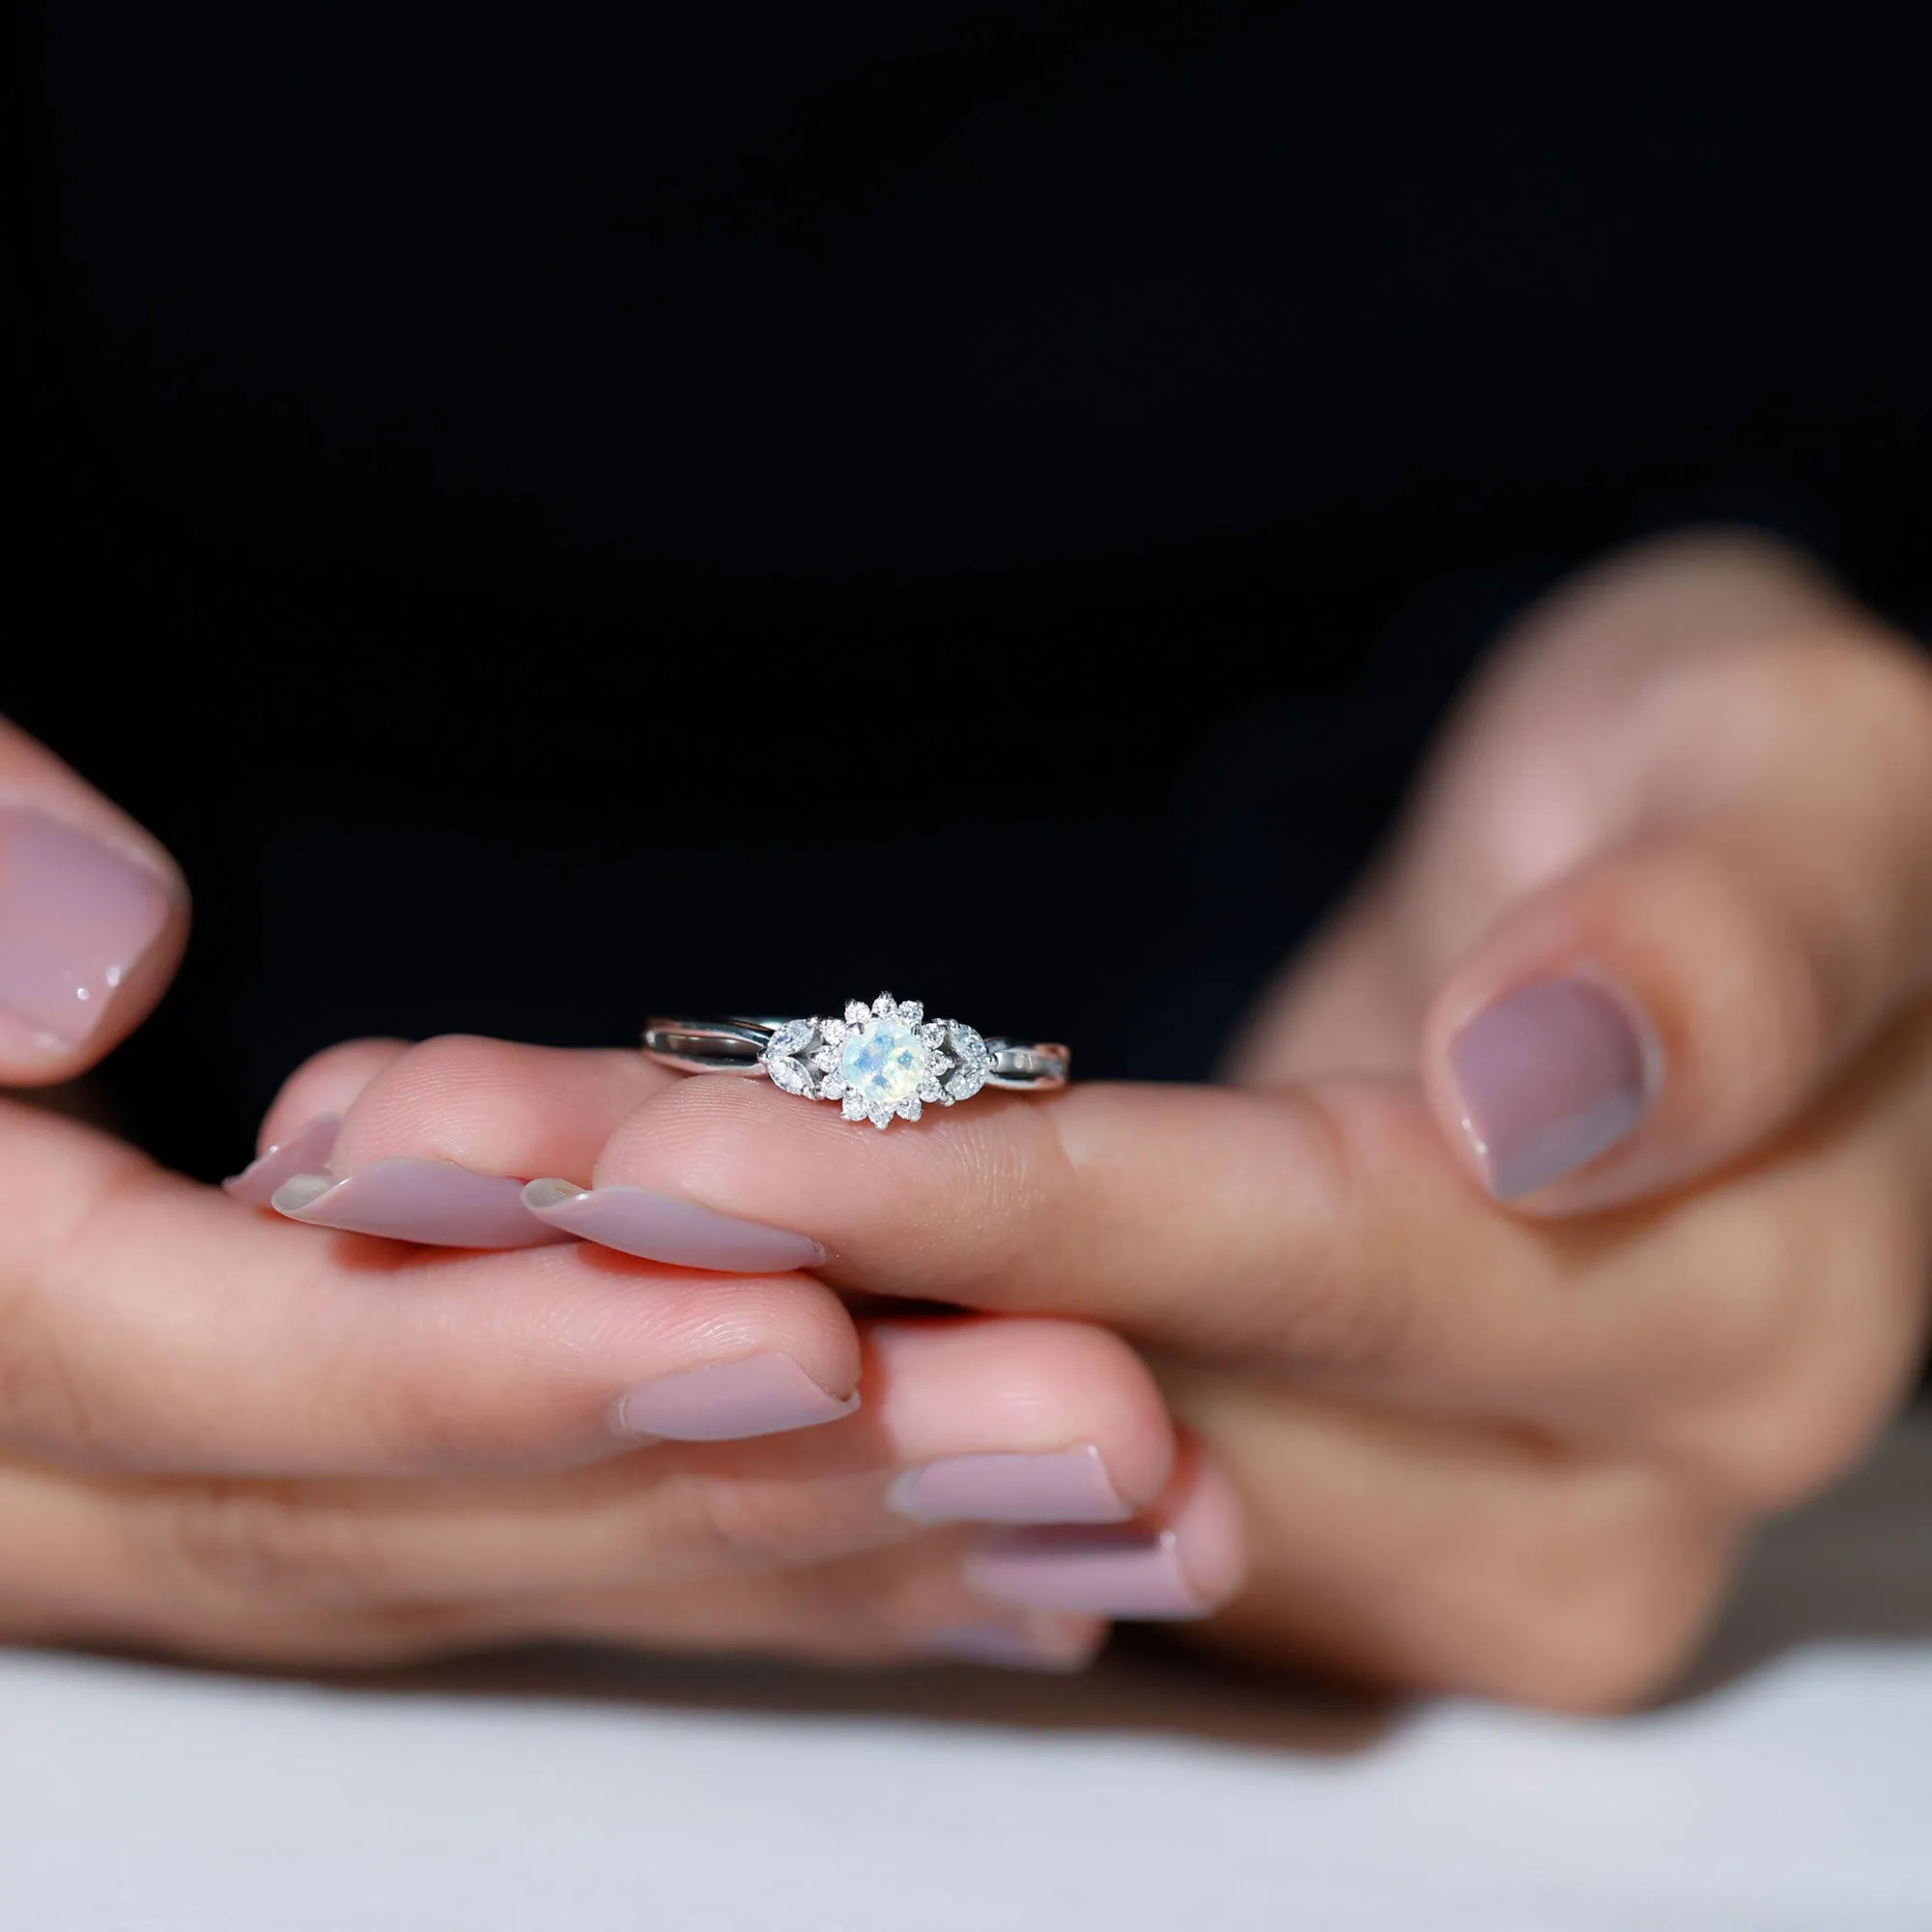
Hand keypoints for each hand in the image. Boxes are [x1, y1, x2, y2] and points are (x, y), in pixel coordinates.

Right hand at [0, 723, 1206, 1669]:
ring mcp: (172, 1463)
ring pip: (484, 1562)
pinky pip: (509, 1544)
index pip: (166, 1373)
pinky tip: (982, 1567)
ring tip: (1100, 1505)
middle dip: (730, 1486)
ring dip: (805, 1549)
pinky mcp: (294, 1441)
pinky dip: (740, 1555)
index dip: (469, 1365)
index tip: (788, 1322)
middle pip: (385, 1518)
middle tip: (1072, 1431)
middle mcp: (41, 1444)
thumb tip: (89, 979)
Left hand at [386, 533, 1928, 1708]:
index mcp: (1704, 1341)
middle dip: (746, 1282)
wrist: (1696, 883)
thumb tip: (1555, 1100)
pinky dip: (788, 1332)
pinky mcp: (1277, 1484)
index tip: (670, 1145)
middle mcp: (1551, 1503)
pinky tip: (570, 1246)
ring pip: (1006, 1434)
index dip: (974, 1204)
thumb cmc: (1765, 792)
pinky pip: (1004, 1429)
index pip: (1281, 1267)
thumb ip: (1732, 946)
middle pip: (1098, 1382)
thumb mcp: (1808, 790)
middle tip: (423, 1181)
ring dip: (700, 1317)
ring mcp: (1402, 1523)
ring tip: (418, 1198)